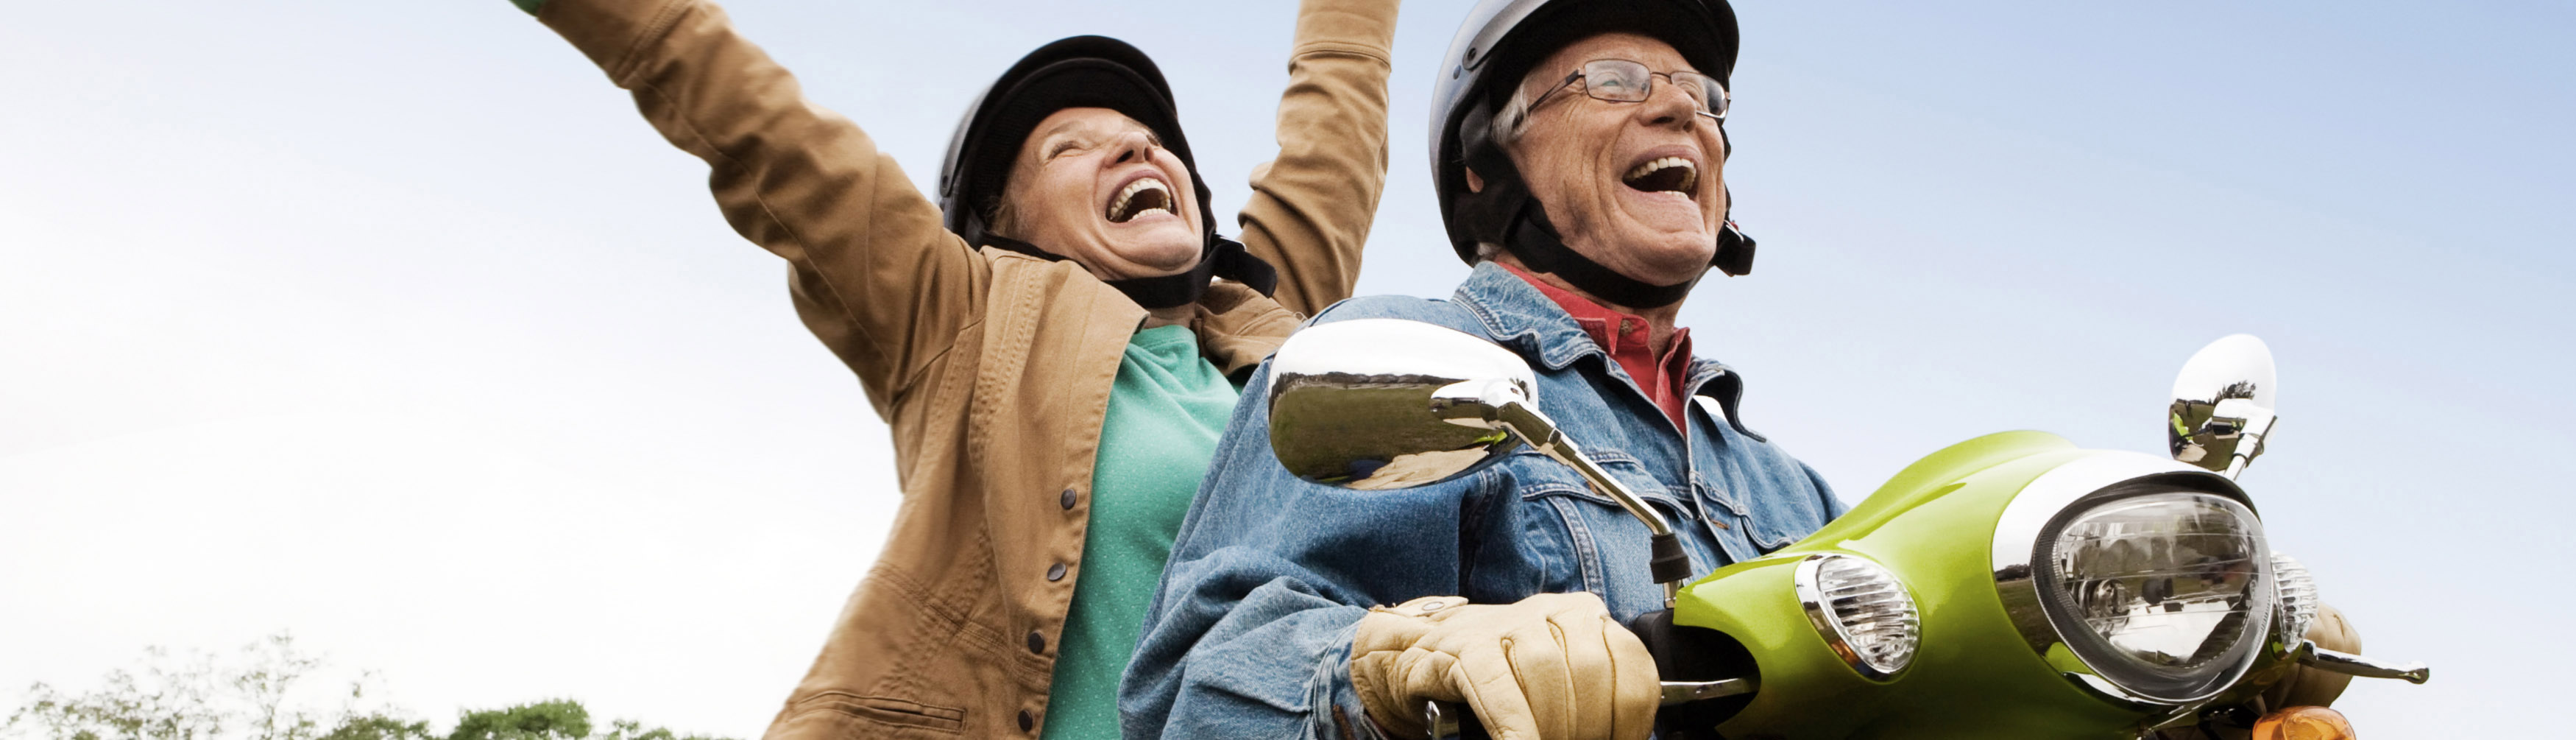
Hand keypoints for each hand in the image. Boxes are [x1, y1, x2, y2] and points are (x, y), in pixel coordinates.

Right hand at [1348, 592, 1656, 739]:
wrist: (1422, 659)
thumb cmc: (1502, 678)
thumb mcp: (1559, 684)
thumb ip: (1591, 699)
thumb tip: (1621, 736)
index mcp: (1584, 617)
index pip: (1630, 663)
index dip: (1633, 716)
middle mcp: (1549, 611)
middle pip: (1590, 669)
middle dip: (1589, 725)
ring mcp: (1503, 624)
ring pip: (1546, 671)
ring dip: (1551, 725)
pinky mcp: (1463, 647)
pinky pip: (1497, 685)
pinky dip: (1513, 724)